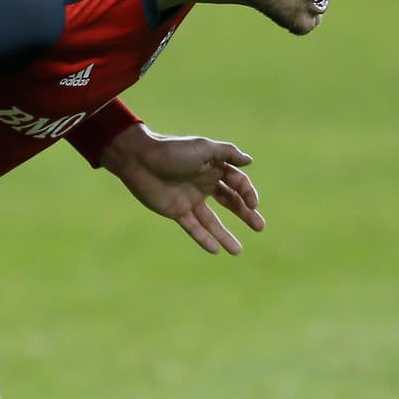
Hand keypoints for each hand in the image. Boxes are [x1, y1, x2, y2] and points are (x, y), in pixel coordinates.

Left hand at [100, 125, 265, 253]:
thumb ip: (228, 153)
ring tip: (237, 251)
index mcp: (212, 167)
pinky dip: (203, 239)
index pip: (237, 183)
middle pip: (230, 202)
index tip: (253, 204)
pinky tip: (216, 250)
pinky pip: (193, 228)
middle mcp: (203, 184)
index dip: (247, 193)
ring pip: (212, 221)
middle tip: (259, 227)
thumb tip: (250, 160)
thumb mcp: (203, 148)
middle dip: (245, 214)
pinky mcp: (176, 211)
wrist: (139, 159)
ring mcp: (190, 199)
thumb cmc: (172, 151)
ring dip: (225, 235)